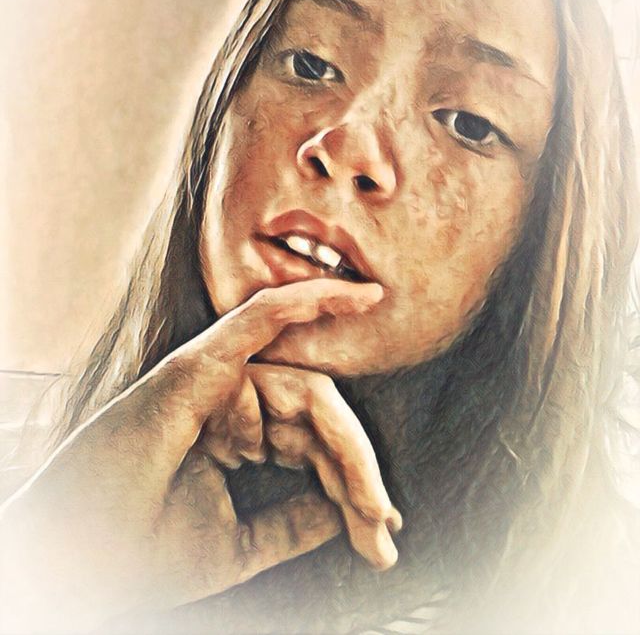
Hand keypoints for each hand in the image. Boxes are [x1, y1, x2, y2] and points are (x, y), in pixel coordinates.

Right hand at [0, 279, 388, 633]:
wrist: (79, 563)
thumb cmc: (142, 551)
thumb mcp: (237, 541)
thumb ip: (291, 522)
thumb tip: (343, 512)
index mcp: (239, 435)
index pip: (314, 441)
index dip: (352, 482)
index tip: (382, 538)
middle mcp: (232, 401)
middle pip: (319, 414)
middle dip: (357, 471)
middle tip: (383, 528)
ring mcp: (216, 380)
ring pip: (308, 389)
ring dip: (347, 447)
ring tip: (373, 507)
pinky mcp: (200, 365)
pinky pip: (262, 318)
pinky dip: (304, 300)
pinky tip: (354, 297)